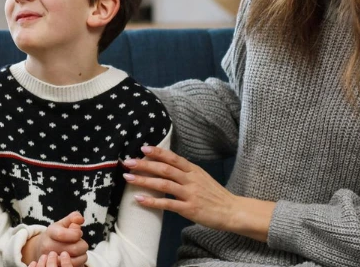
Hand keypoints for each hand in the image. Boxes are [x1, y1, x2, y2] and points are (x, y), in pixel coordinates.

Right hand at [22, 212, 87, 265]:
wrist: (42, 248)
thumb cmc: (56, 235)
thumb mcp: (62, 223)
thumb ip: (73, 218)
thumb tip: (80, 219)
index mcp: (50, 233)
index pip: (63, 234)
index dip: (76, 233)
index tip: (78, 233)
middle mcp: (48, 247)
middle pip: (74, 249)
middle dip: (82, 244)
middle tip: (79, 242)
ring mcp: (52, 260)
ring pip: (77, 260)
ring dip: (82, 254)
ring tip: (78, 250)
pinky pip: (75, 266)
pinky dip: (80, 261)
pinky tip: (76, 257)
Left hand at [124, 145, 274, 242]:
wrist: (232, 211)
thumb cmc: (214, 194)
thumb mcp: (201, 177)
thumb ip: (184, 171)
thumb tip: (165, 164)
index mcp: (193, 170)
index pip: (173, 158)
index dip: (157, 152)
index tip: (143, 148)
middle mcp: (191, 179)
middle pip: (164, 169)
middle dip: (144, 165)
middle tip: (128, 162)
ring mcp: (190, 194)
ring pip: (163, 184)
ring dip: (144, 180)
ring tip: (128, 178)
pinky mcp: (189, 209)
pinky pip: (168, 204)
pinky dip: (152, 201)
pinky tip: (140, 199)